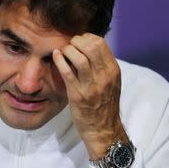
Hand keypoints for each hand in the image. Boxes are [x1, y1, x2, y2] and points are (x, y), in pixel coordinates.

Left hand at [52, 33, 127, 159]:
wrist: (103, 129)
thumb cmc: (104, 104)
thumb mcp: (110, 82)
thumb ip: (102, 65)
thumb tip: (89, 46)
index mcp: (113, 70)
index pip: (100, 43)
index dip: (86, 37)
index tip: (79, 41)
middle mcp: (104, 76)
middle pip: (90, 46)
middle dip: (76, 41)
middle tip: (70, 46)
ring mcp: (91, 85)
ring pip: (79, 57)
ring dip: (68, 50)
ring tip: (63, 52)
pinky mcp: (78, 94)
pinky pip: (67, 71)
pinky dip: (59, 60)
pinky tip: (55, 56)